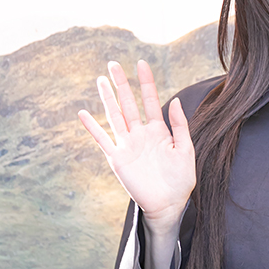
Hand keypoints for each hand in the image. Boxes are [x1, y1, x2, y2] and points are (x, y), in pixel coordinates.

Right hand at [78, 60, 195, 233]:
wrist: (169, 205)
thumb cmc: (181, 180)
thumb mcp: (185, 149)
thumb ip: (180, 125)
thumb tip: (175, 100)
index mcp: (158, 130)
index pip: (150, 100)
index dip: (146, 82)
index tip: (141, 63)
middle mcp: (140, 134)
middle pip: (128, 103)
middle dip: (122, 84)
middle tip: (113, 64)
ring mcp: (127, 145)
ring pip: (114, 116)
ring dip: (107, 99)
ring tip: (100, 80)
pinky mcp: (117, 160)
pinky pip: (102, 140)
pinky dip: (92, 128)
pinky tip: (83, 114)